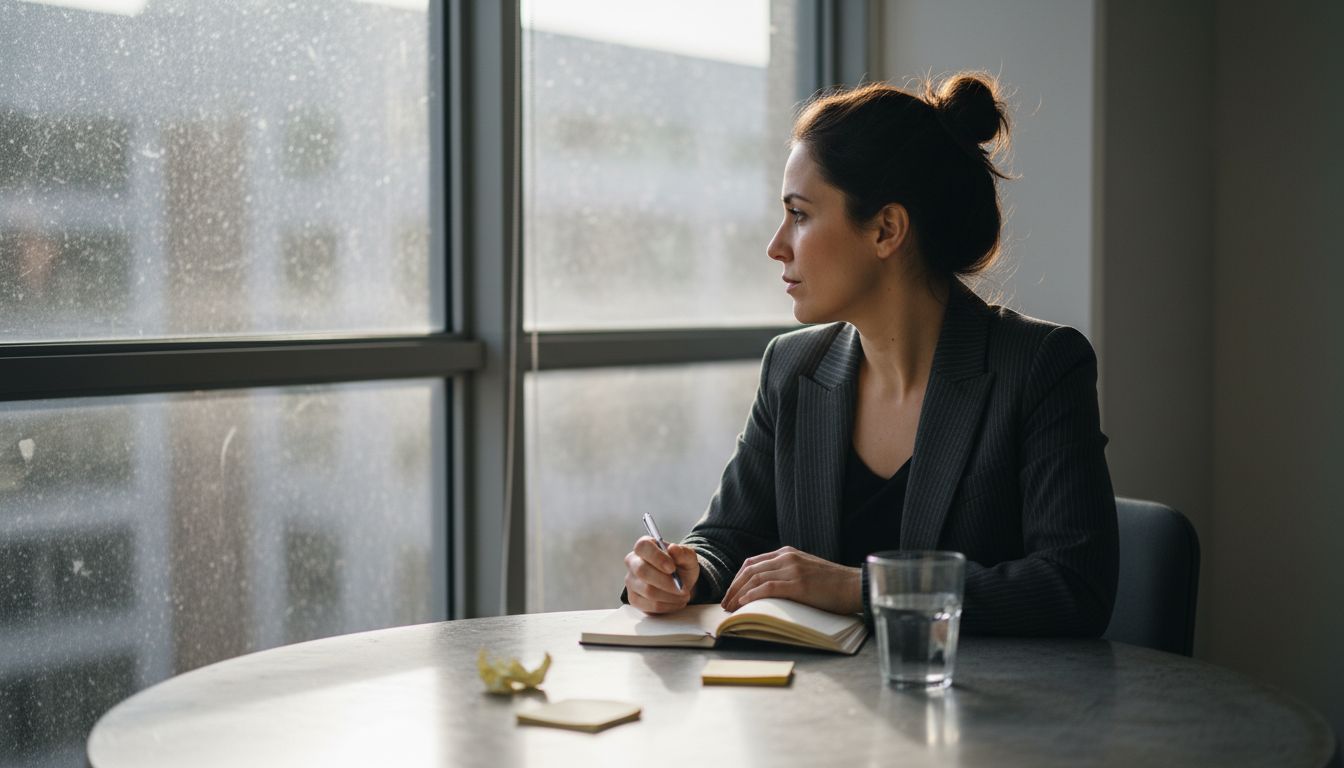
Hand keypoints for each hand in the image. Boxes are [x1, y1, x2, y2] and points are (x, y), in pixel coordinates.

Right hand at [624, 536, 698, 613]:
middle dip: (666, 582)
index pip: (643, 547)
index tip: (672, 568)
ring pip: (647, 590)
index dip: (657, 557)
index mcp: (644, 546)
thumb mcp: (688, 558)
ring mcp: (631, 581)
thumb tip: (673, 548)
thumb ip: (683, 553)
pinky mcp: (634, 599)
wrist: (680, 584)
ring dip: (670, 596)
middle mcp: (633, 562)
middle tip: (683, 588)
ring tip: (684, 596)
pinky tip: (677, 603)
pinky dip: (667, 606)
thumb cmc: (681, 567)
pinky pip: (649, 605)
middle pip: (642, 571)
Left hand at [720, 546, 860, 614]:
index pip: (752, 562)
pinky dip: (752, 596)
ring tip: (730, 608)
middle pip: (749, 570)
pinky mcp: (798, 584)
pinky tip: (744, 605)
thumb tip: (766, 588)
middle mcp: (787, 557)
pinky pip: (767, 588)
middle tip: (724, 603)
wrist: (854, 585)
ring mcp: (792, 569)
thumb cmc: (832, 584)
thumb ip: (787, 572)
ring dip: (739, 594)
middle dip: (733, 588)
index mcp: (787, 553)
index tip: (730, 592)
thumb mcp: (805, 570)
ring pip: (755, 579)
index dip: (737, 578)